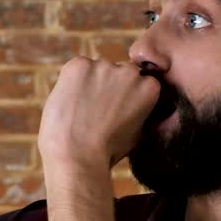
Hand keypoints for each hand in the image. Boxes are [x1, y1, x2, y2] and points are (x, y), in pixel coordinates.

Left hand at [38, 57, 160, 170]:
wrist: (77, 155)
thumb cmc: (106, 151)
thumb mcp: (138, 133)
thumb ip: (140, 111)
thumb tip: (137, 103)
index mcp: (150, 87)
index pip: (138, 80)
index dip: (123, 95)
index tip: (114, 110)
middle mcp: (131, 72)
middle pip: (118, 71)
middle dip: (109, 86)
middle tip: (96, 110)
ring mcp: (104, 66)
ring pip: (96, 70)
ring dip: (89, 83)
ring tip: (80, 110)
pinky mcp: (80, 65)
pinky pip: (76, 68)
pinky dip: (71, 82)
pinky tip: (70, 103)